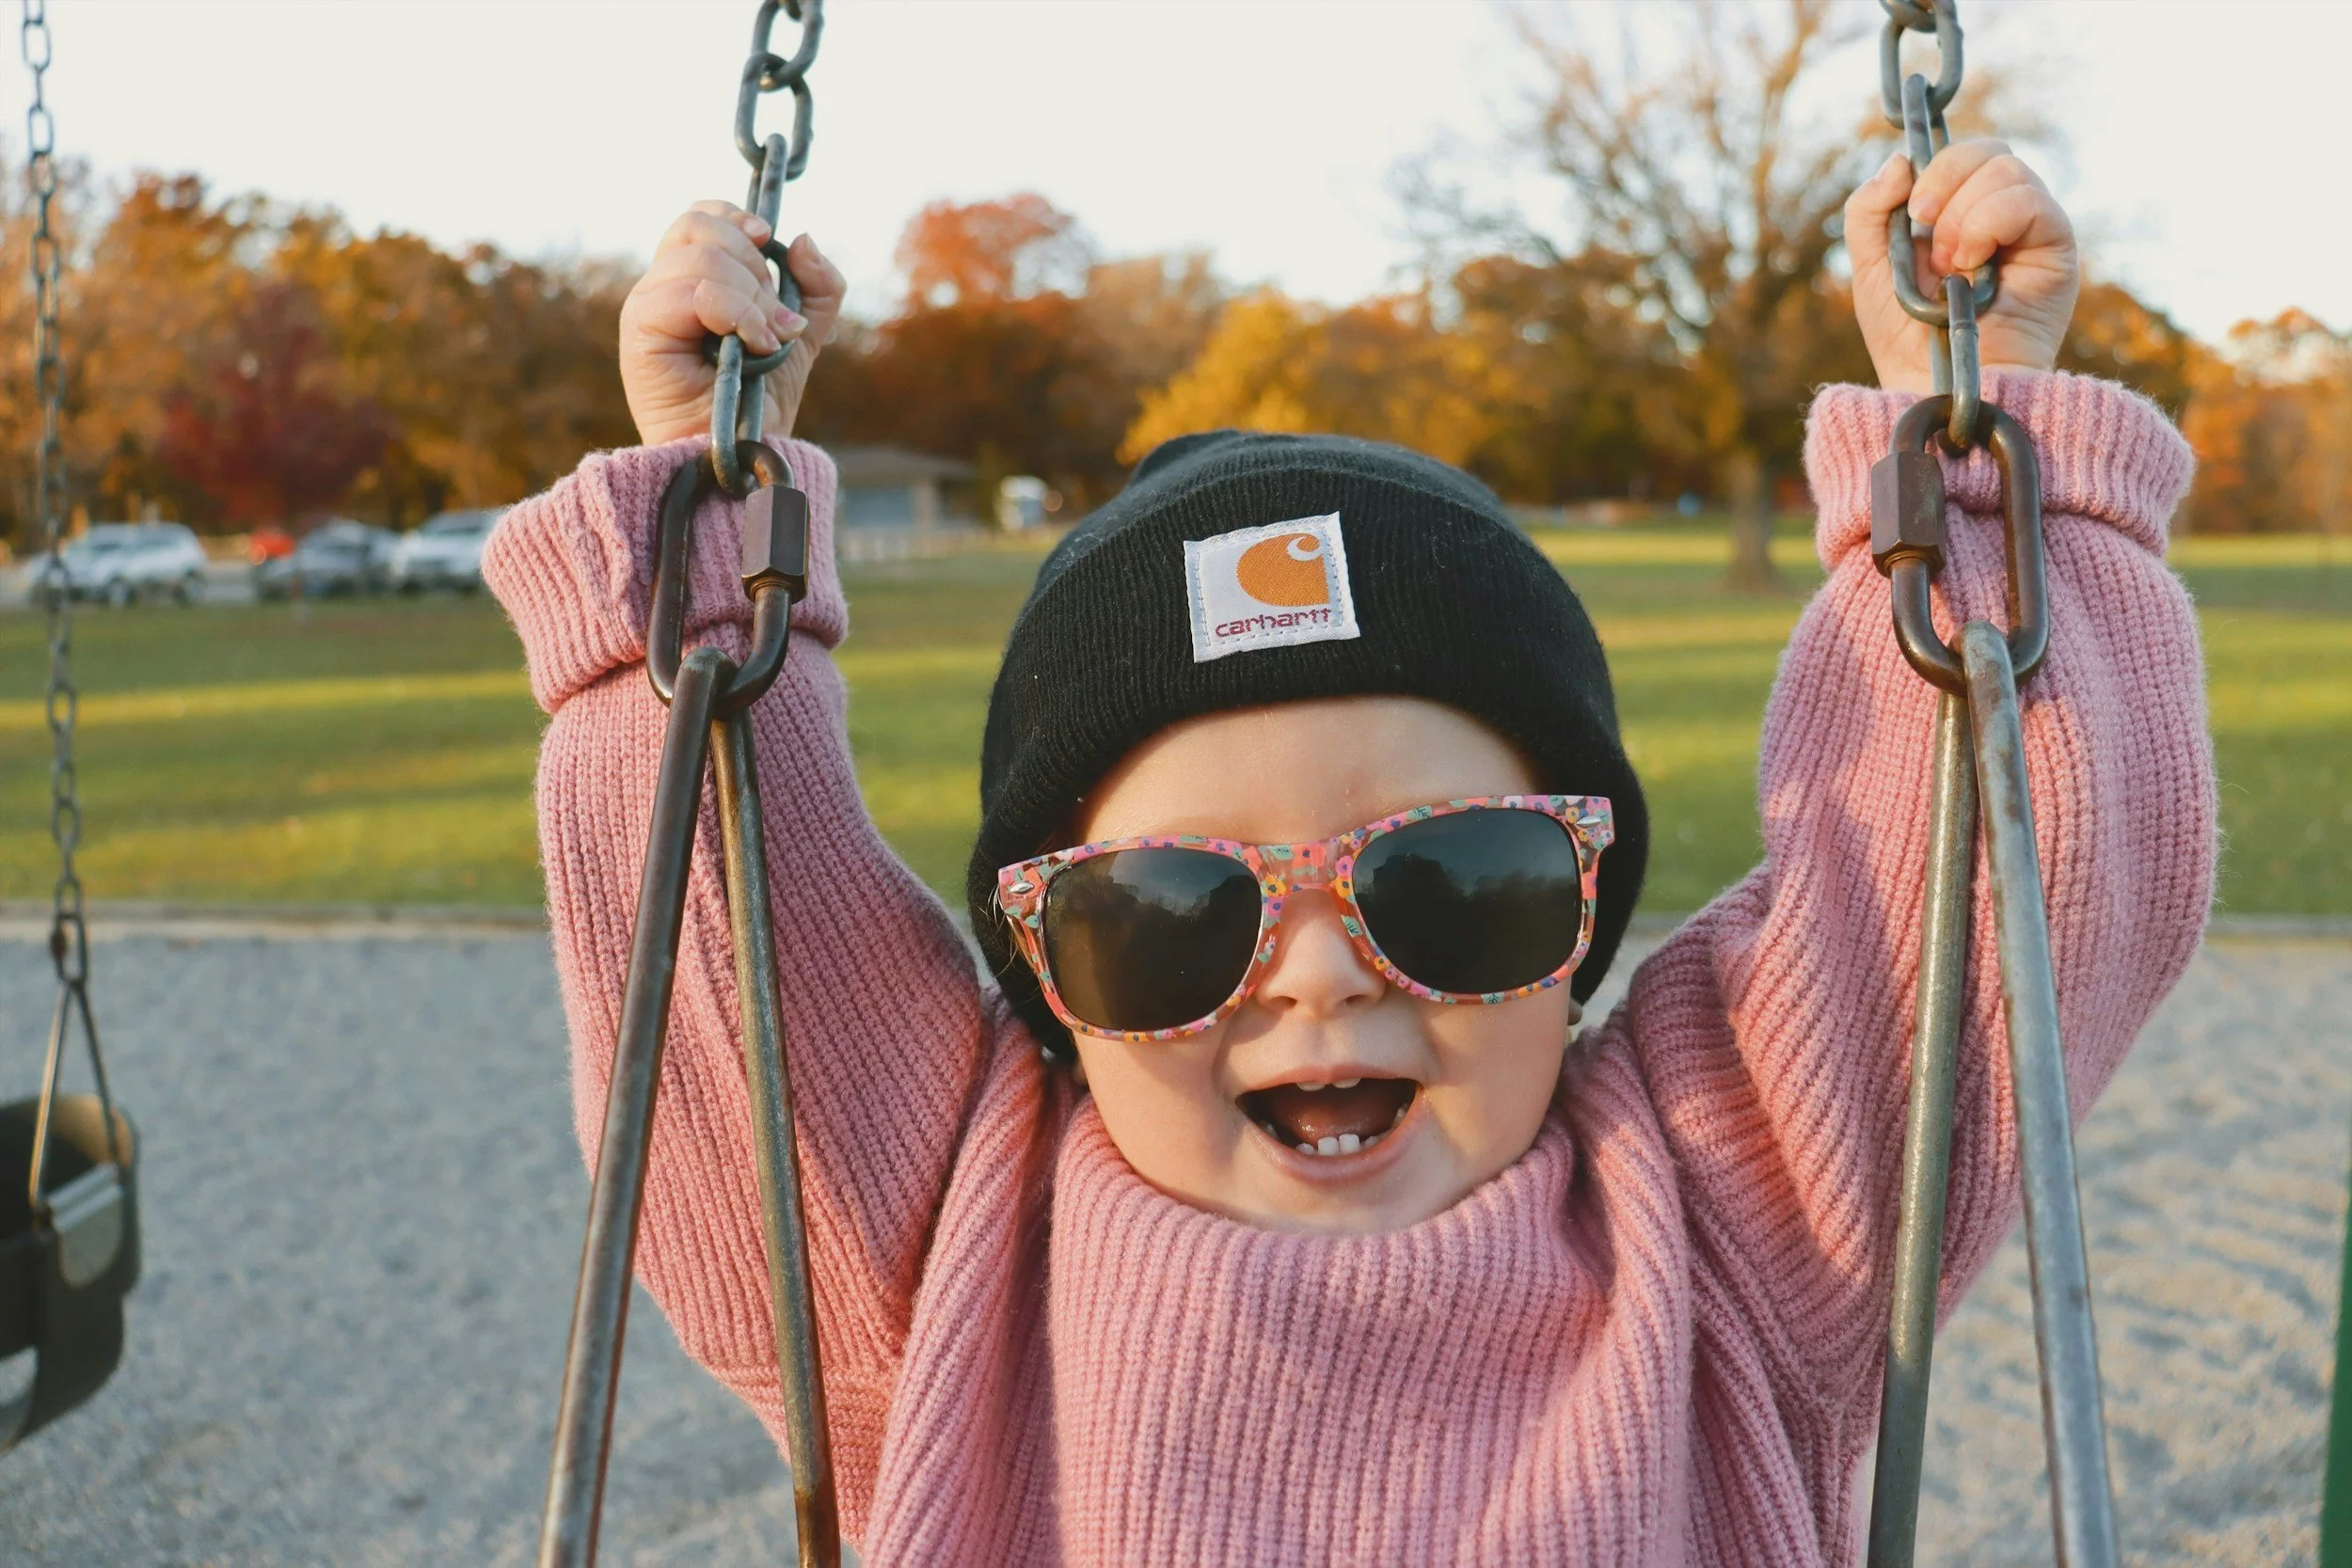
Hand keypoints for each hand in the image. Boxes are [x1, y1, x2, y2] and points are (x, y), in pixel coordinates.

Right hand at [618, 202, 846, 446]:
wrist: (742, 450)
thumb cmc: (761, 399)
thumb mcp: (803, 334)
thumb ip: (816, 286)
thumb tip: (802, 239)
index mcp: (691, 279)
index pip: (701, 217)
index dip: (736, 219)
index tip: (768, 242)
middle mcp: (663, 285)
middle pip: (699, 226)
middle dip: (754, 267)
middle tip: (774, 317)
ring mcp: (648, 304)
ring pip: (701, 258)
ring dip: (750, 298)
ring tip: (766, 342)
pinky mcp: (641, 328)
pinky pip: (693, 292)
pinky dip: (736, 314)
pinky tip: (753, 346)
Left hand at [1845, 139, 2077, 395]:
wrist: (1937, 386)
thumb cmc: (1905, 338)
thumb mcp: (1871, 268)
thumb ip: (1870, 211)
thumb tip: (1899, 160)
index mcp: (1959, 213)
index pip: (1961, 155)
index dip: (1934, 166)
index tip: (1912, 206)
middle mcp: (2000, 214)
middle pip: (1988, 151)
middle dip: (1946, 183)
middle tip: (1928, 236)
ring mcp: (2031, 229)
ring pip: (2008, 170)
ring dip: (1963, 215)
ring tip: (1952, 268)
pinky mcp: (2057, 247)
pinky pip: (2031, 201)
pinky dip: (1990, 223)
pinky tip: (1973, 266)